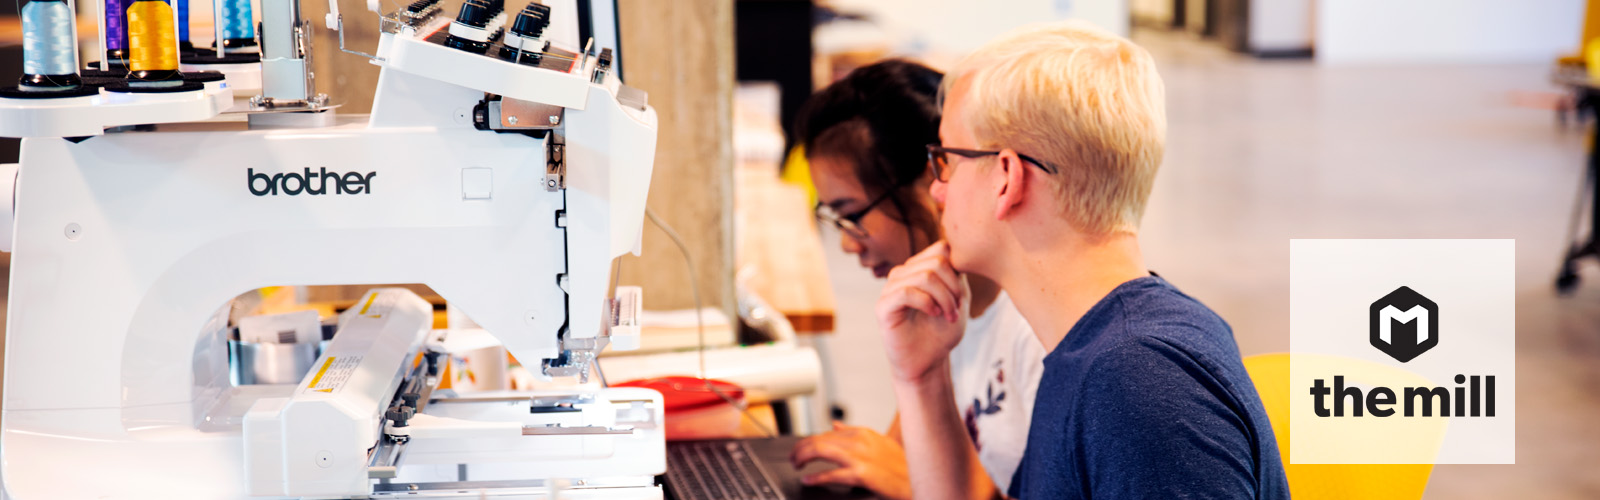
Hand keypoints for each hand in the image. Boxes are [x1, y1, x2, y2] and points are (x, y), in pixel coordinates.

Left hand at [789, 422, 911, 499]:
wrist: (915, 481)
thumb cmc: (900, 465)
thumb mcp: (878, 442)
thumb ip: (854, 433)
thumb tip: (835, 424)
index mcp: (862, 433)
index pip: (827, 432)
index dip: (809, 440)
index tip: (801, 448)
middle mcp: (859, 441)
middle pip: (819, 439)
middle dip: (801, 448)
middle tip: (793, 458)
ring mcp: (860, 457)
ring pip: (821, 450)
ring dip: (803, 457)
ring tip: (796, 464)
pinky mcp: (861, 474)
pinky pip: (832, 474)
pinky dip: (816, 477)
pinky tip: (808, 480)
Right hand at [876, 241, 968, 384]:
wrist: (928, 362)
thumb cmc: (941, 332)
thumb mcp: (959, 298)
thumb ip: (958, 274)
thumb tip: (956, 252)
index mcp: (919, 268)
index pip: (941, 249)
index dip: (957, 269)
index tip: (962, 294)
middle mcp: (903, 274)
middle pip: (935, 262)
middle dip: (952, 287)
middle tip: (957, 309)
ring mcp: (890, 288)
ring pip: (923, 276)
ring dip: (943, 298)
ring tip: (949, 315)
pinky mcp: (883, 306)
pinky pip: (906, 292)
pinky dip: (926, 303)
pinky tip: (934, 314)